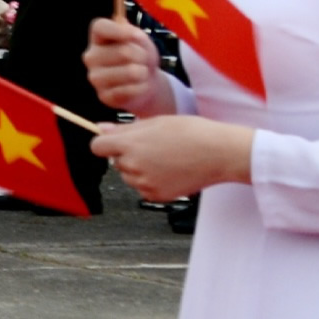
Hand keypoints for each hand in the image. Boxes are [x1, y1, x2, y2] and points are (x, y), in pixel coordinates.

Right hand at [82, 15, 174, 117]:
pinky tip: (138, 86)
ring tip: (141, 73)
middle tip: (143, 60)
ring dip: (143, 73)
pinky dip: (141, 87)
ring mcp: (95, 78)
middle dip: (143, 56)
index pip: (100, 27)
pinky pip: (130, 90)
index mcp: (97, 38)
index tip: (136, 36)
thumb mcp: (140, 39)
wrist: (144, 80)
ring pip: (130, 72)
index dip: (119, 30)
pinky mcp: (103, 96)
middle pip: (124, 52)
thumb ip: (134, 33)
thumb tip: (129, 32)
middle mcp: (91, 57)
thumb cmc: (140, 55)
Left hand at [91, 113, 253, 199]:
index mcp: (129, 145)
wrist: (220, 153)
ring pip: (129, 176)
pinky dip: (152, 182)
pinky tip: (170, 171)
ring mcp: (144, 183)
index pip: (97, 147)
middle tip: (155, 147)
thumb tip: (100, 129)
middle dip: (128, 154)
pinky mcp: (156, 196)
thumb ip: (124, 128)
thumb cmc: (192, 133)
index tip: (115, 142)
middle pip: (116, 161)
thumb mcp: (155, 122)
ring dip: (140, 169)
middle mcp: (133, 166)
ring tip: (166, 158)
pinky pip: (143, 189)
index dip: (106, 143)